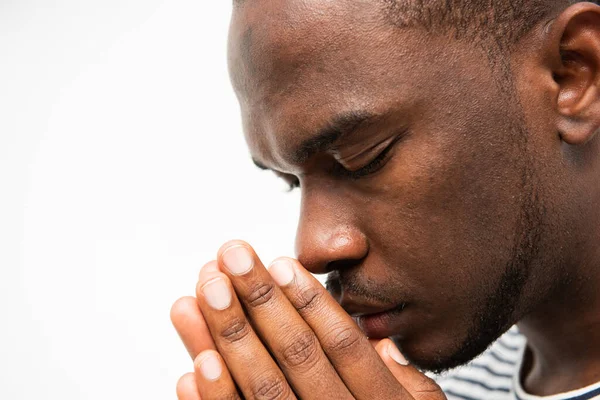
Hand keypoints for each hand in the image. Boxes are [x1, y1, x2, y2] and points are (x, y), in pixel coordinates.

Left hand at [171, 240, 445, 398]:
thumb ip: (406, 384)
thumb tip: (380, 339)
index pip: (344, 345)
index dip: (310, 302)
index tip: (279, 261)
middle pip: (296, 358)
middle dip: (259, 302)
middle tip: (228, 256)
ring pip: (261, 392)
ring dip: (226, 340)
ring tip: (200, 292)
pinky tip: (193, 368)